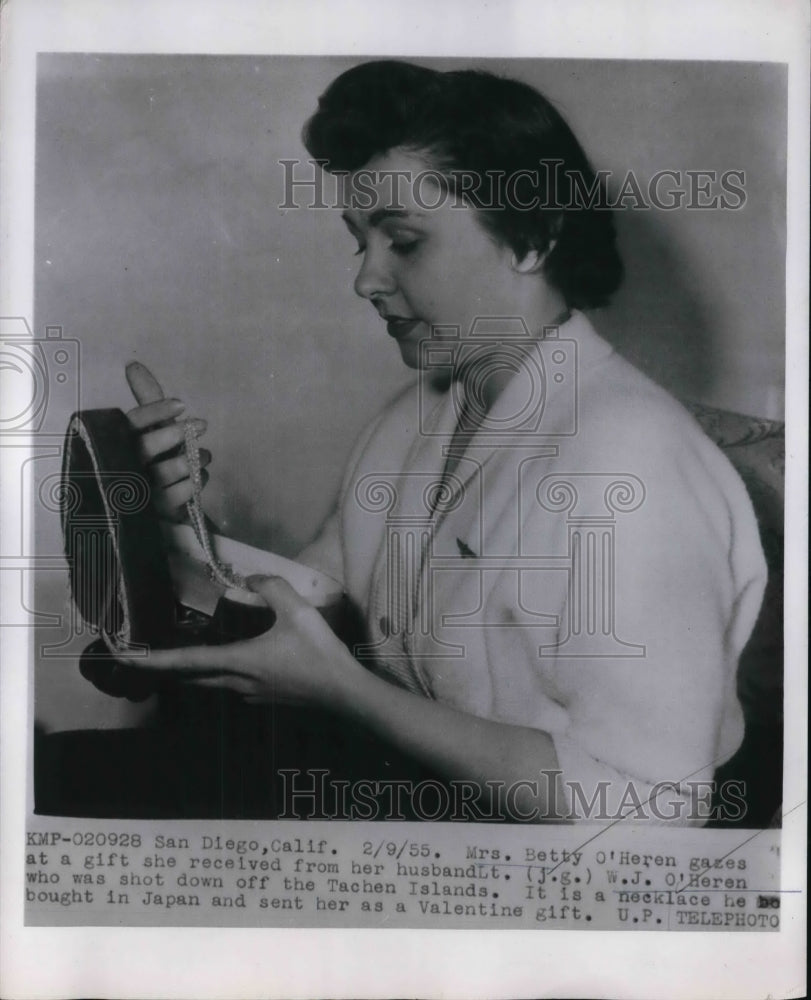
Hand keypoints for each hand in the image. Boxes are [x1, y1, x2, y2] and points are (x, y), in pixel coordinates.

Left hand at [118, 576, 361, 707]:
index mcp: (237, 661)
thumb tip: (252, 578)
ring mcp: (250, 693)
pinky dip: (216, 673)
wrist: (345, 693)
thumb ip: (272, 587)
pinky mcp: (264, 696)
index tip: (121, 657)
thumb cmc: (320, 654)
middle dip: (161, 667)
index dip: (149, 659)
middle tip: (138, 657)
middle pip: (188, 677)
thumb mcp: (297, 610)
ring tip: (176, 656)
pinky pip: (230, 683)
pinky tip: (228, 660)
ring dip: (189, 671)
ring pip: (208, 682)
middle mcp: (236, 682)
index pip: (182, 661)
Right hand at [125, 361, 210, 518]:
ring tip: (205, 455)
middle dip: (176, 434)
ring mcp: (135, 493)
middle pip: (145, 447)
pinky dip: (194, 483)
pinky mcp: (151, 515)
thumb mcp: (151, 429)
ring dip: (192, 459)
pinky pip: (178, 496)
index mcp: (117, 442)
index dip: (155, 411)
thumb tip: (133, 365)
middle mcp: (121, 466)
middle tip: (201, 425)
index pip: (130, 423)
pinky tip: (199, 476)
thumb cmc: (153, 461)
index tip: (181, 404)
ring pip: (165, 472)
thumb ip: (146, 400)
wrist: (157, 508)